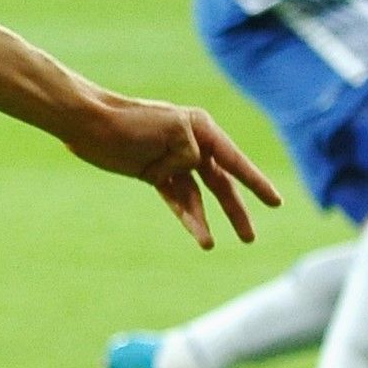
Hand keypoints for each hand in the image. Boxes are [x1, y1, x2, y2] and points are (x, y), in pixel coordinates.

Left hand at [60, 92, 282, 248]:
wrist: (90, 124)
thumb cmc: (131, 122)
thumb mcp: (173, 132)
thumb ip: (191, 153)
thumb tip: (192, 169)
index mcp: (201, 127)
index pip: (234, 160)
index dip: (256, 183)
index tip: (276, 203)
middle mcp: (191, 144)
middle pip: (221, 183)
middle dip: (236, 210)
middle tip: (250, 238)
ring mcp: (173, 161)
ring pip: (199, 196)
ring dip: (206, 219)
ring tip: (211, 245)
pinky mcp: (154, 174)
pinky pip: (177, 199)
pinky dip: (186, 216)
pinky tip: (199, 236)